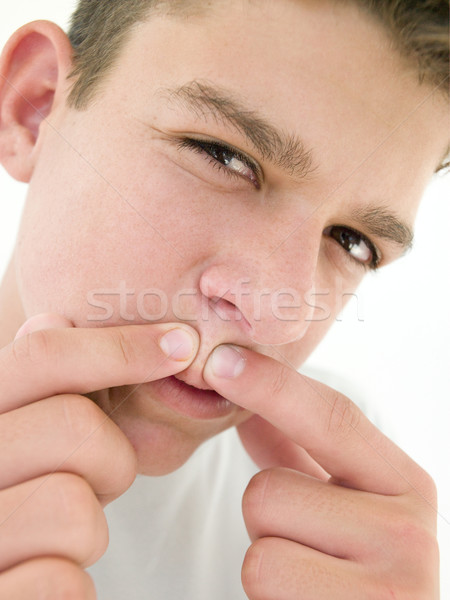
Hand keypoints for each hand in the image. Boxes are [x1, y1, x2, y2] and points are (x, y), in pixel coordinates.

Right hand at [0, 314, 198, 597]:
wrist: (1, 590)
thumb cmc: (16, 509)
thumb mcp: (22, 441)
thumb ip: (35, 390)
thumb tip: (48, 318)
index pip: (40, 355)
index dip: (119, 346)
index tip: (181, 344)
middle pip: (73, 425)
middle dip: (112, 457)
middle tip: (98, 482)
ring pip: (71, 506)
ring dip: (88, 528)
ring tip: (62, 538)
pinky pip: (60, 583)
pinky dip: (70, 588)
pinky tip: (45, 583)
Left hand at [204, 345, 438, 599]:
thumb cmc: (348, 572)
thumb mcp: (337, 505)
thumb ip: (299, 451)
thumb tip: (251, 401)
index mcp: (405, 486)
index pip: (332, 417)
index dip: (270, 386)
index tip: (221, 361)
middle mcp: (410, 533)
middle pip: (269, 488)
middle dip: (263, 519)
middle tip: (301, 548)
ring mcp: (391, 587)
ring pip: (259, 544)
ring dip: (267, 562)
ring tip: (305, 581)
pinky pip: (266, 579)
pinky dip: (270, 599)